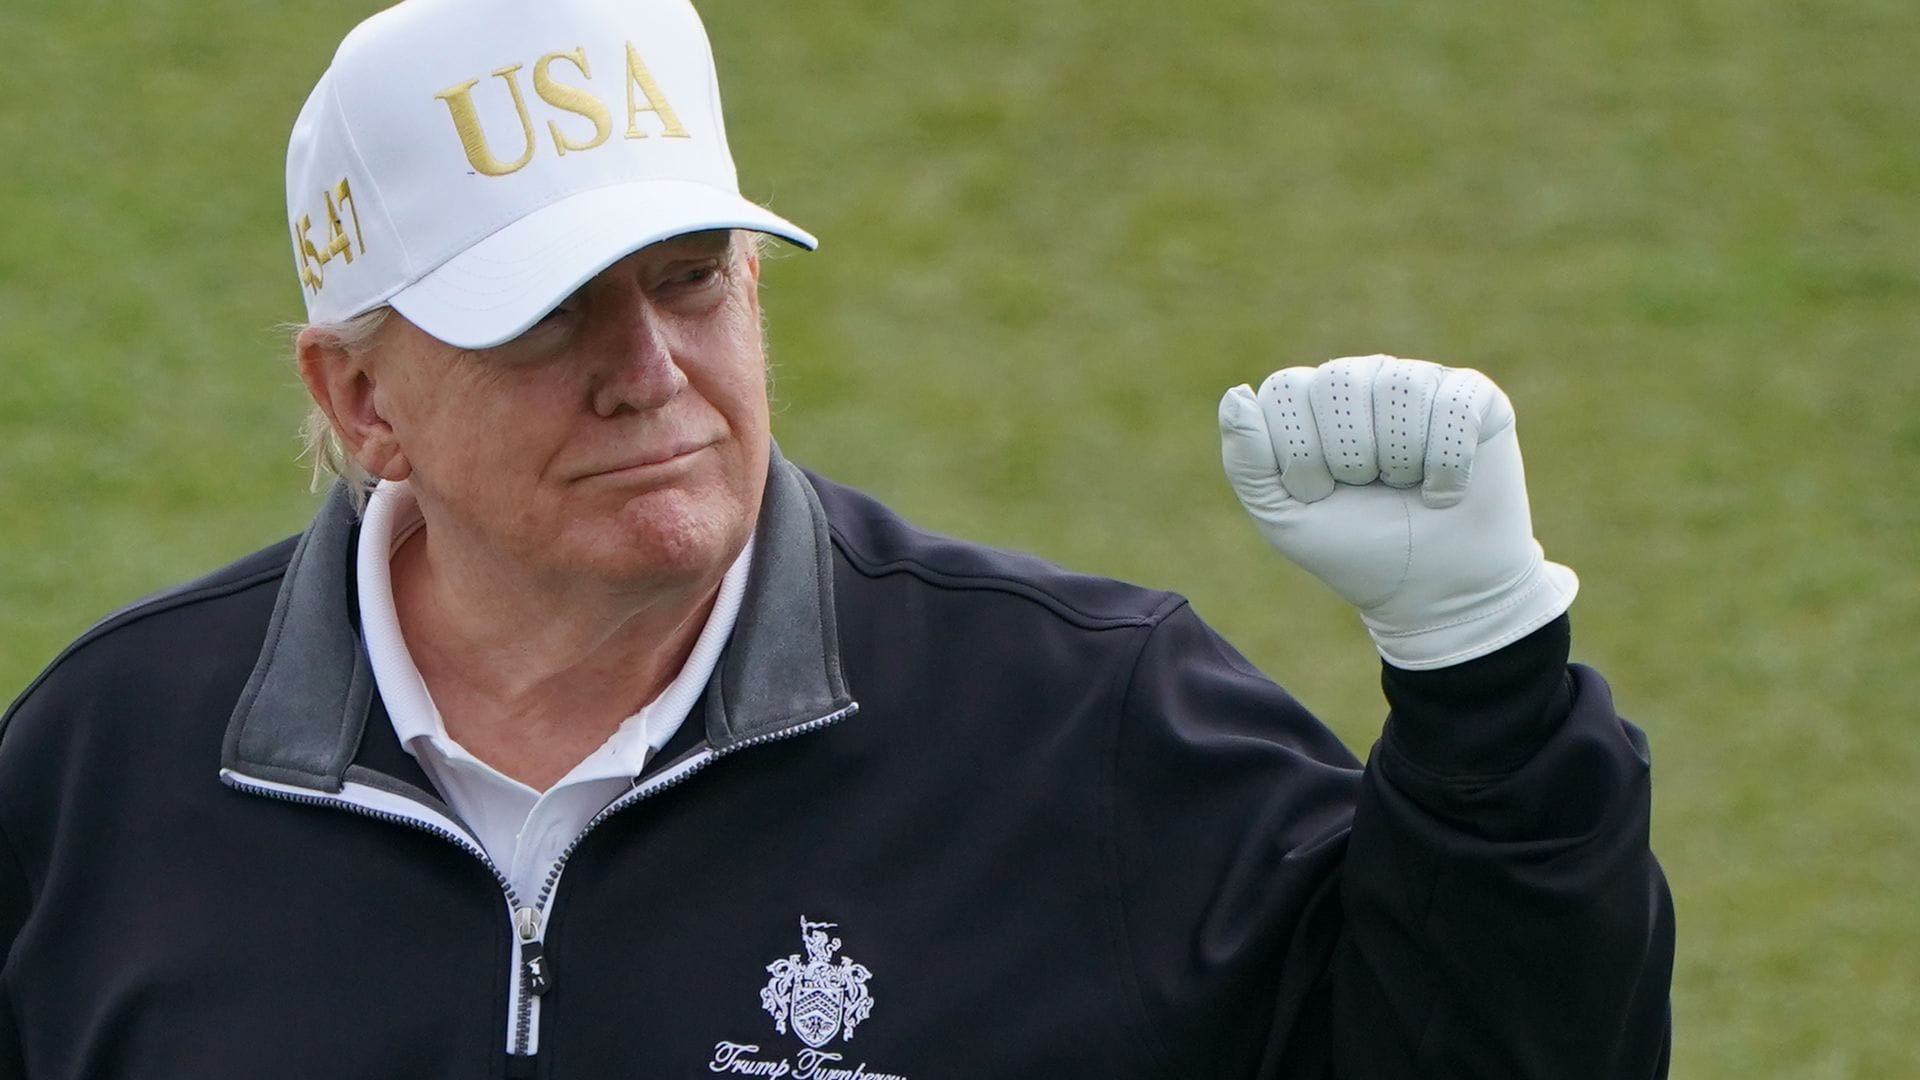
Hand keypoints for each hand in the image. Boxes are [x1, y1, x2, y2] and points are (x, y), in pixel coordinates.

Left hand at [1217, 355, 1576, 669]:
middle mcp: (1362, 379)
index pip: (1284, 389)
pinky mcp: (1475, 398)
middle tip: (1366, 490)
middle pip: (1338, 380)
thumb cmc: (1355, 550)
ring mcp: (1419, 381)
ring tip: (1406, 489)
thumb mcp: (1284, 517)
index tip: (1318, 494)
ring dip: (1399, 461)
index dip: (1299, 455)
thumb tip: (1237, 393)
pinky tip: (1444, 491)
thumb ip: (1248, 460)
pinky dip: (1446, 466)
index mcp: (1309, 401)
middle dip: (1348, 456)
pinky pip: (1453, 406)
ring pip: (1399, 389)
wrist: (1435, 593)